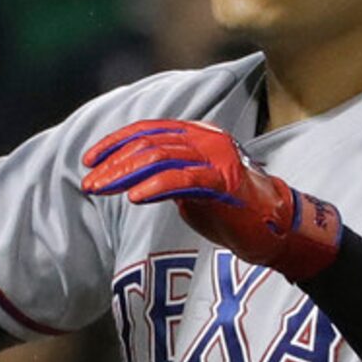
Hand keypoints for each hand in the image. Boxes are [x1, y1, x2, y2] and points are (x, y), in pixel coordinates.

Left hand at [81, 118, 342, 278]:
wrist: (272, 230)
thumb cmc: (228, 211)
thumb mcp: (189, 187)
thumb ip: (164, 175)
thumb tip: (128, 177)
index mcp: (196, 135)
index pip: (148, 130)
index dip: (115, 143)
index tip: (89, 160)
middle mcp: (206, 138)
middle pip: (148, 144)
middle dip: (113, 164)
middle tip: (89, 182)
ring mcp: (217, 157)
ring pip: (160, 158)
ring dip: (124, 174)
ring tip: (100, 189)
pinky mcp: (225, 181)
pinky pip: (183, 180)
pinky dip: (155, 187)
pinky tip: (134, 198)